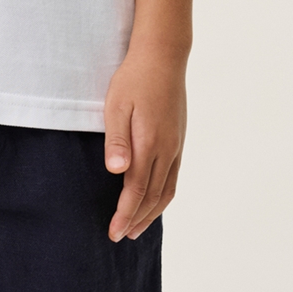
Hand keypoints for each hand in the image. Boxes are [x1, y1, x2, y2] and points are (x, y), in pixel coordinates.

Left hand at [103, 44, 187, 241]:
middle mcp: (167, 149)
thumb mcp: (117, 103)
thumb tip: (118, 172)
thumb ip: (117, 139)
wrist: (163, 55)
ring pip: (167, 190)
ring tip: (136, 227)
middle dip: (136, 219)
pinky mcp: (179, 139)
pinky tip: (155, 199)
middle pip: (153, 196)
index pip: (136, 190)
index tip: (113, 232)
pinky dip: (164, 196)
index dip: (124, 213)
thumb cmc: (134, 77)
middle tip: (120, 236)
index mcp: (150, 142)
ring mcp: (176, 145)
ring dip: (151, 212)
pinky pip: (174, 177)